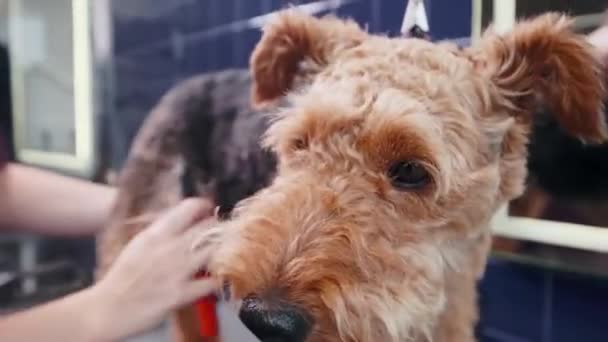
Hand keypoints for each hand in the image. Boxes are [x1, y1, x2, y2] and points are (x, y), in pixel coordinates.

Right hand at [87, 199, 218, 340]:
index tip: (210, 210)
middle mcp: (169, 248)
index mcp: (157, 233)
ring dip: (223, 251)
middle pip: (209, 227)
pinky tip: (217, 278)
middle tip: (222, 233)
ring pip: (215, 251)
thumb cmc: (123, 276)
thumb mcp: (139, 243)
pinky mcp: (181, 294)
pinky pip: (212, 283)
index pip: (190, 207)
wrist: (107, 308)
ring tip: (223, 253)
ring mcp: (177, 271)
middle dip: (219, 228)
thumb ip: (162, 231)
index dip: (205, 207)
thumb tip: (182, 219)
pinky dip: (218, 279)